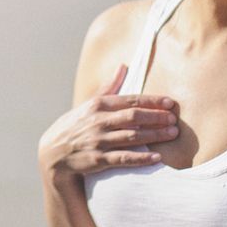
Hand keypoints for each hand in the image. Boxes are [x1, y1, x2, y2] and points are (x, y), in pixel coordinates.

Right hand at [38, 65, 178, 176]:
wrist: (52, 153)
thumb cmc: (74, 126)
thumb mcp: (88, 104)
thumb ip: (108, 87)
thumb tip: (123, 66)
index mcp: (98, 105)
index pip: (130, 100)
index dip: (153, 101)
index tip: (170, 103)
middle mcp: (98, 121)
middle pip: (134, 117)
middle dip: (157, 117)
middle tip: (174, 119)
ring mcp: (98, 141)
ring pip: (131, 136)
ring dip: (154, 135)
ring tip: (172, 134)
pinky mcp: (97, 160)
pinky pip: (122, 158)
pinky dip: (140, 158)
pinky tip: (156, 158)